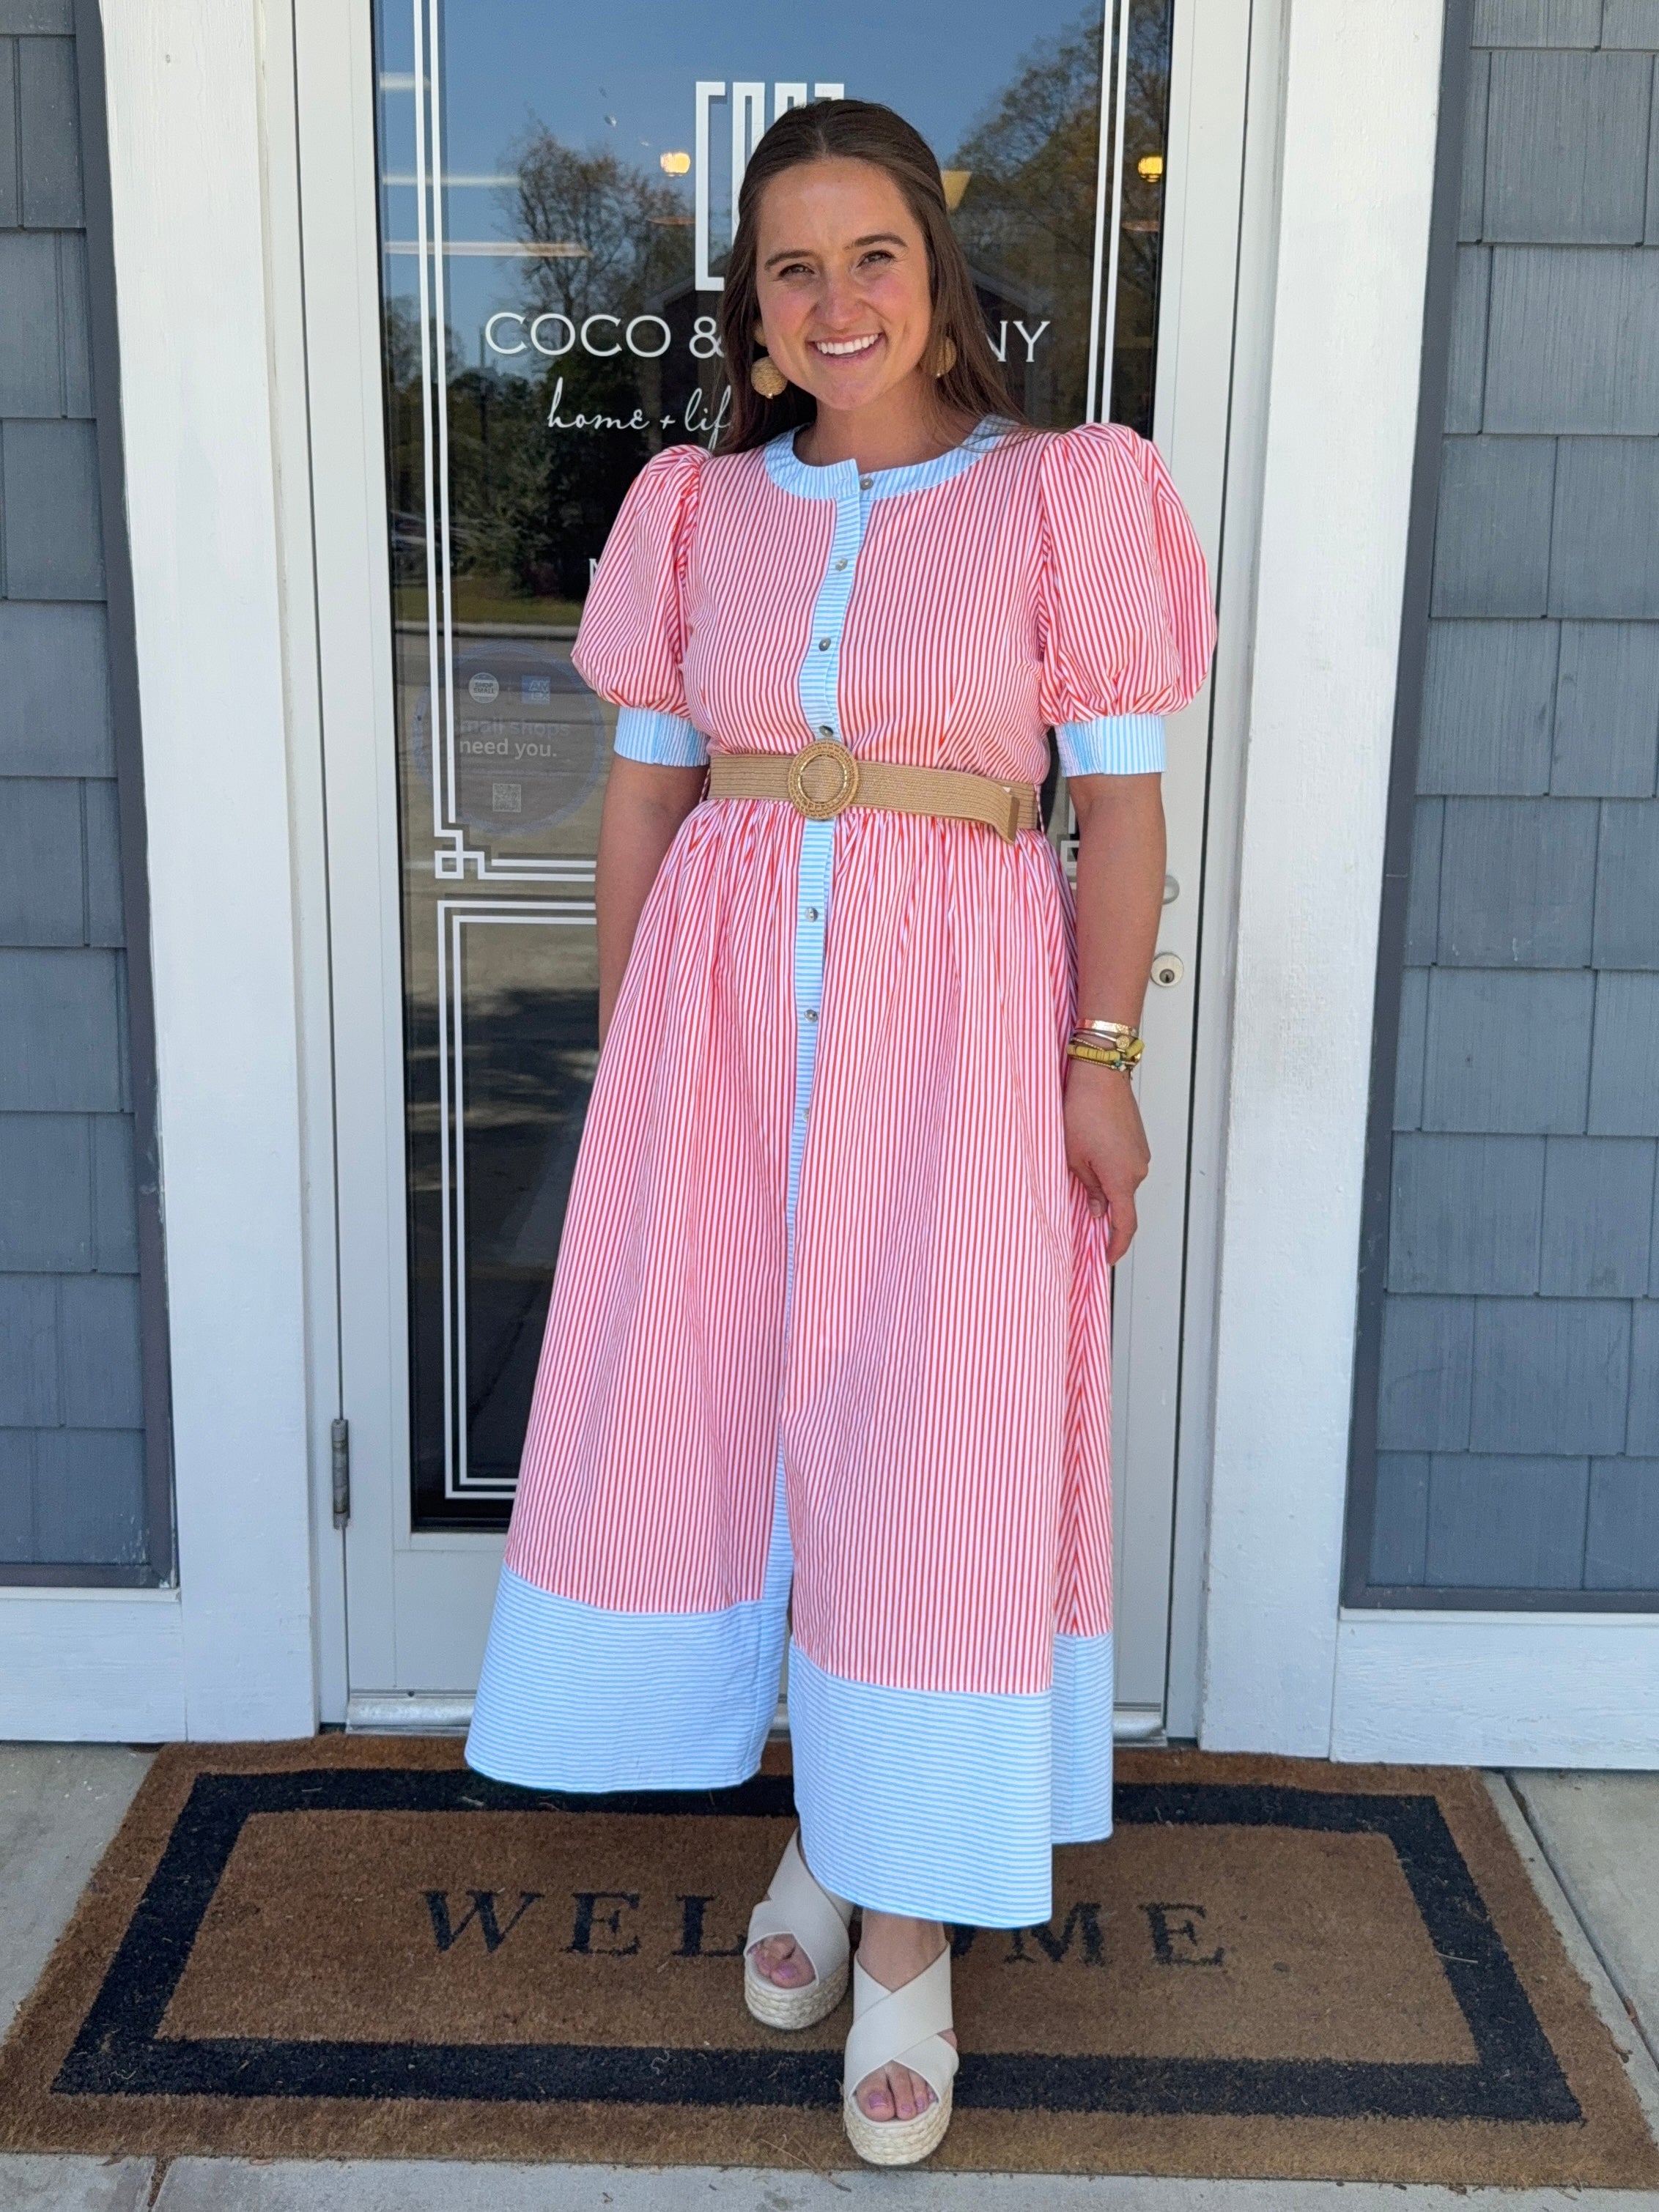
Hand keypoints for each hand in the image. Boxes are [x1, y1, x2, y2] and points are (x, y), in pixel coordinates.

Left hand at [1064, 1061, 1149, 1263]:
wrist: (1101, 1075)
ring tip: (1079, 1175)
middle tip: (1081, 1216)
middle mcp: (1138, 1169)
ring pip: (1123, 1182)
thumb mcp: (1073, 1156)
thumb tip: (1099, 1209)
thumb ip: (1089, 1188)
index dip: (1117, 1245)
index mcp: (1122, 1178)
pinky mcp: (1138, 1141)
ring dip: (1105, 1186)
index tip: (1108, 1257)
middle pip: (1123, 1203)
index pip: (1125, 1223)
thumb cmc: (1083, 1111)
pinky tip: (1090, 1159)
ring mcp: (1141, 1154)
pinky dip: (1110, 1171)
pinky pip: (1125, 1166)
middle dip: (1105, 1212)